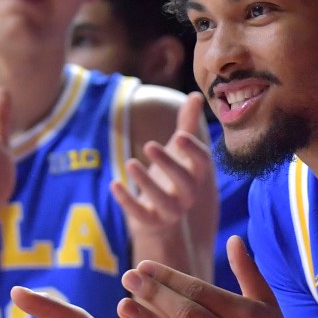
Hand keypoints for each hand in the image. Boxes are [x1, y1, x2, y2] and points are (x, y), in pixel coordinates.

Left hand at [112, 92, 213, 238]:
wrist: (161, 219)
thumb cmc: (172, 177)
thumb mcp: (179, 152)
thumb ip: (187, 124)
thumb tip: (196, 95)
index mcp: (197, 176)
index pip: (202, 163)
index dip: (193, 150)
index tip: (178, 136)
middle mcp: (188, 196)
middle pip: (184, 182)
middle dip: (168, 164)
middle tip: (149, 145)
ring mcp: (170, 211)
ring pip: (162, 200)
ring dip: (146, 182)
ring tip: (130, 162)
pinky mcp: (150, 222)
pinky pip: (139, 214)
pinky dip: (127, 200)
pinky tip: (114, 184)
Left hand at [119, 236, 315, 317]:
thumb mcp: (269, 304)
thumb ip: (249, 272)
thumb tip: (234, 240)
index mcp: (248, 313)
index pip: (200, 291)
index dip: (169, 277)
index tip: (143, 267)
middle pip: (187, 312)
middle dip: (154, 294)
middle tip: (127, 278)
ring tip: (125, 305)